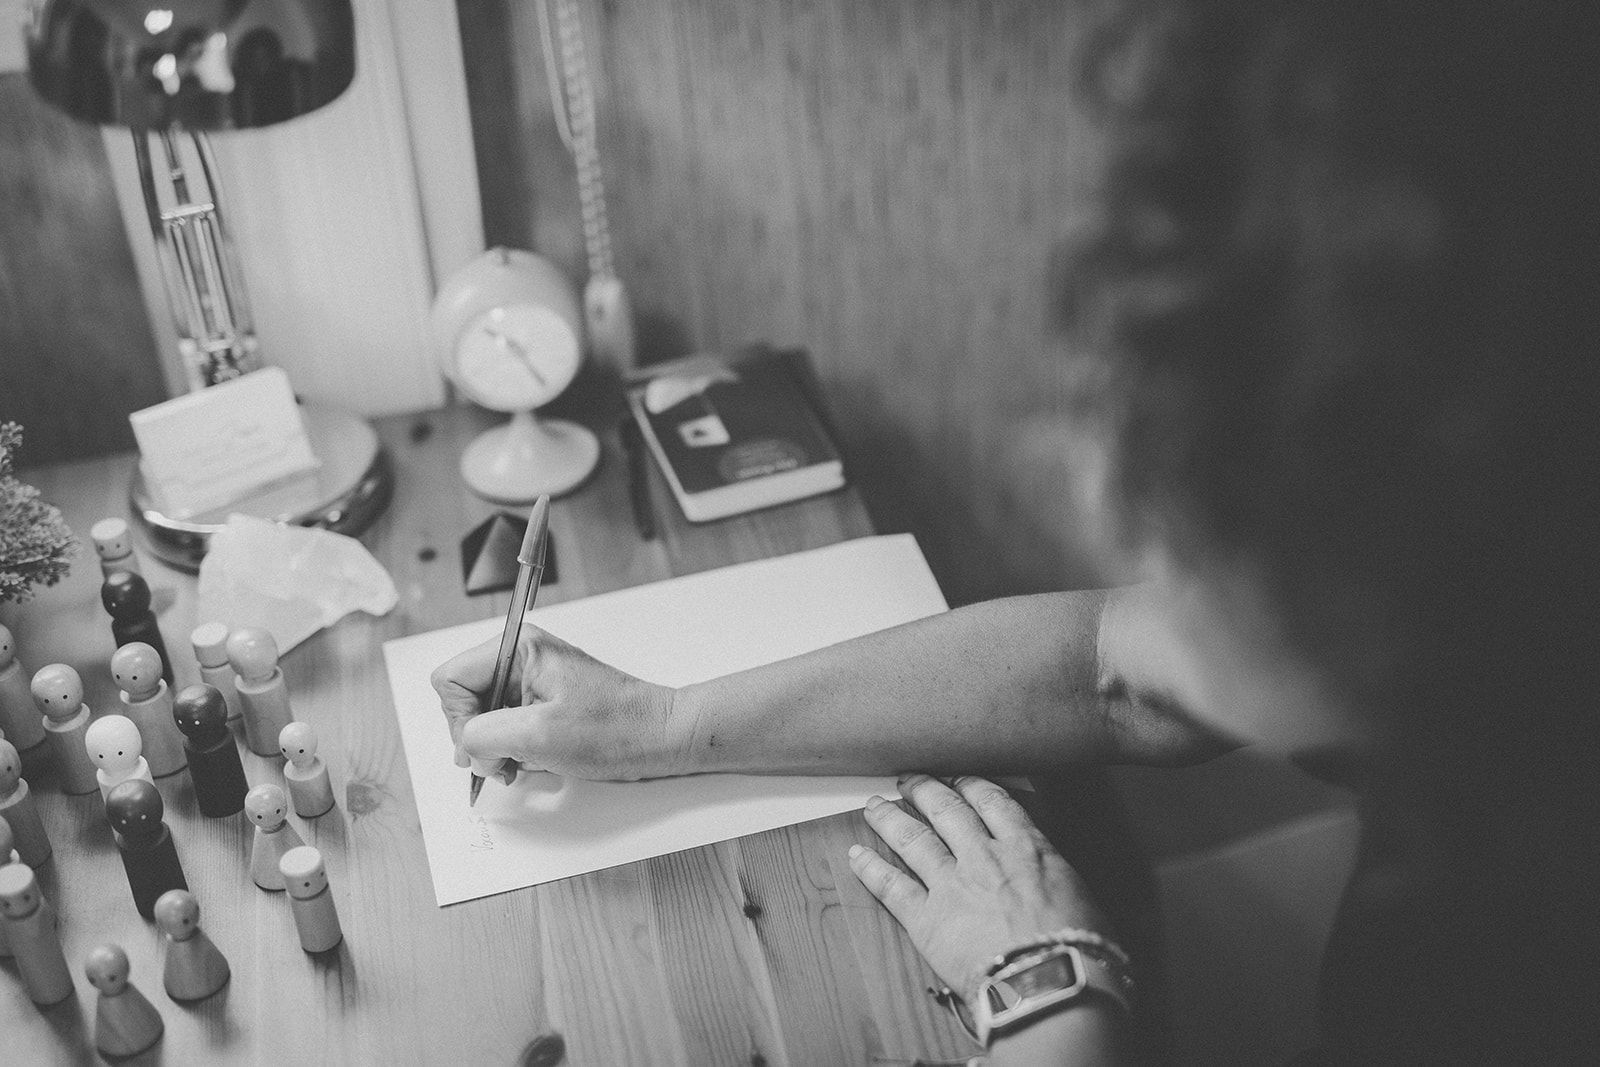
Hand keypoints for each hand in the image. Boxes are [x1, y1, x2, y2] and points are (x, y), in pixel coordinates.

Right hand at [430, 626, 686, 782]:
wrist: (662, 737)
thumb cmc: (616, 730)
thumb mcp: (538, 735)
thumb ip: (484, 735)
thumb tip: (464, 746)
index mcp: (520, 648)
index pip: (450, 678)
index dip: (458, 719)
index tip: (483, 746)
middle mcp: (522, 658)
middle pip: (463, 699)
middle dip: (477, 738)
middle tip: (503, 762)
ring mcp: (533, 680)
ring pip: (483, 717)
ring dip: (496, 748)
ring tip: (522, 763)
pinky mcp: (544, 702)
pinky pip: (507, 726)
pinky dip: (512, 749)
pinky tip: (533, 760)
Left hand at [849, 774, 1110, 1004]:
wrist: (1050, 983)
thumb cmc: (1080, 949)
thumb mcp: (1082, 898)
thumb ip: (1054, 878)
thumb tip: (1054, 881)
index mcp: (1027, 848)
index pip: (993, 802)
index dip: (971, 786)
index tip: (959, 778)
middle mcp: (984, 856)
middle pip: (946, 809)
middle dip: (925, 790)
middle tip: (909, 780)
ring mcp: (952, 884)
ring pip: (912, 838)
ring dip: (890, 819)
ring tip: (874, 806)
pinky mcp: (926, 918)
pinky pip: (890, 886)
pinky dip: (870, 868)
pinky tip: (855, 855)